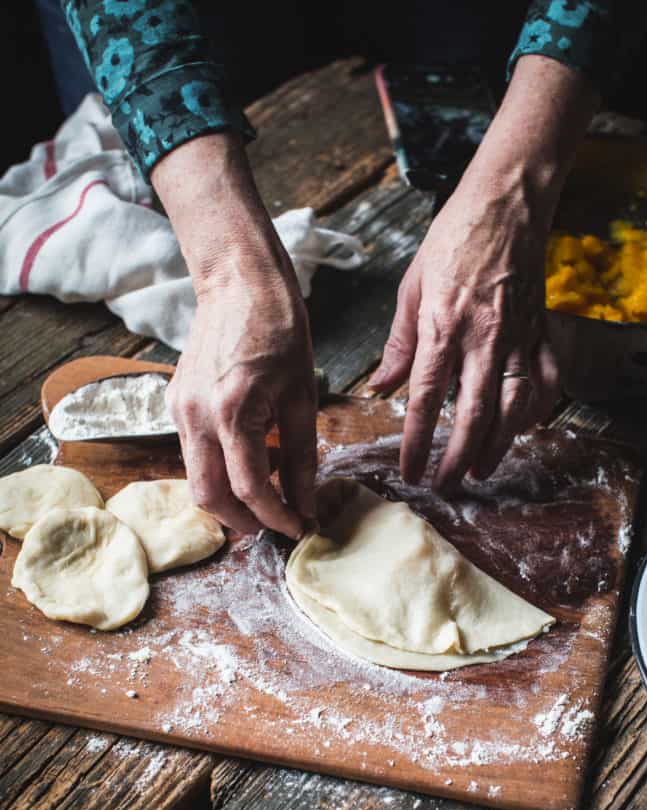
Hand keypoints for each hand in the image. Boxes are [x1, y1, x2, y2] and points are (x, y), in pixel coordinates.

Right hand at [153, 133, 315, 537]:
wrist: (238, 281)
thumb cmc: (279, 328)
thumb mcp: (304, 394)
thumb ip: (302, 454)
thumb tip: (308, 501)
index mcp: (232, 411)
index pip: (249, 489)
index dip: (277, 517)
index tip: (301, 528)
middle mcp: (195, 415)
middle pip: (208, 496)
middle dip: (243, 521)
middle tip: (278, 525)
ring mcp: (178, 409)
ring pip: (196, 478)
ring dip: (230, 499)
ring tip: (270, 497)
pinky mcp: (175, 402)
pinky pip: (194, 453)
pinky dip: (221, 469)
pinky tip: (252, 460)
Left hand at [371, 175, 555, 488]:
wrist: (508, 202)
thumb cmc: (454, 238)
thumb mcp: (412, 285)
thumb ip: (400, 341)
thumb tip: (382, 385)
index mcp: (444, 327)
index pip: (427, 399)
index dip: (418, 442)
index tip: (410, 472)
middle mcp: (485, 339)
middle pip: (475, 415)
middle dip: (460, 458)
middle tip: (447, 487)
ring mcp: (520, 337)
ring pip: (515, 407)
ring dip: (499, 445)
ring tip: (482, 469)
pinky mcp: (543, 331)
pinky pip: (547, 382)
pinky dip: (539, 411)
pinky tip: (525, 428)